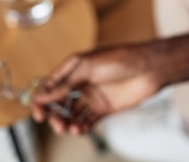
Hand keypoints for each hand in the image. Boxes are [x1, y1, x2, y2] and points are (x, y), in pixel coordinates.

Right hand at [31, 29, 188, 134]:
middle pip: (57, 103)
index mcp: (73, 69)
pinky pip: (86, 122)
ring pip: (70, 115)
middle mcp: (80, 83)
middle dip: (54, 115)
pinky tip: (81, 130)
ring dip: (66, 124)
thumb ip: (64, 83)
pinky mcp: (103, 109)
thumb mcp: (88, 67)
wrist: (149, 68)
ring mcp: (92, 96)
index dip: (41, 100)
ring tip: (70, 129)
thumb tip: (40, 96)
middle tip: (57, 124)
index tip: (39, 114)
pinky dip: (80, 128)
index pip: (49, 86)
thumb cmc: (121, 59)